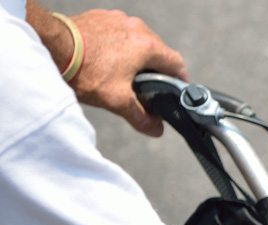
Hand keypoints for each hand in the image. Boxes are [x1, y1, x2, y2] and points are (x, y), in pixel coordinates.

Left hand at [69, 9, 187, 135]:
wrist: (51, 46)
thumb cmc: (86, 71)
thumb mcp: (117, 101)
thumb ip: (141, 117)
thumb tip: (156, 129)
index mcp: (147, 46)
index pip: (176, 63)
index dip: (180, 79)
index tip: (178, 89)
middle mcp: (136, 28)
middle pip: (157, 50)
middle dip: (157, 68)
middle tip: (151, 86)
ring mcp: (117, 19)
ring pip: (137, 39)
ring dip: (137, 55)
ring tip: (125, 73)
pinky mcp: (100, 17)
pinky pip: (118, 32)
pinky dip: (118, 45)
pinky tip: (106, 59)